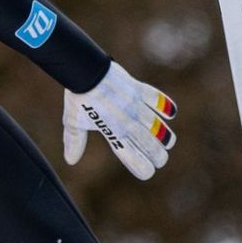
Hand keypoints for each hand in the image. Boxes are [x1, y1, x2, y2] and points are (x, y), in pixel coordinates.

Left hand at [61, 62, 178, 178]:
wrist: (85, 70)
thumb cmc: (79, 98)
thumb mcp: (73, 122)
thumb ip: (75, 142)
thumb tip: (70, 161)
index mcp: (113, 132)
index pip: (132, 157)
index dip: (143, 168)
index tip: (148, 172)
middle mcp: (127, 122)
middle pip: (150, 145)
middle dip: (158, 156)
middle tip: (161, 160)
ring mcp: (135, 106)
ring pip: (158, 126)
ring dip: (165, 137)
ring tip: (168, 143)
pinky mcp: (139, 90)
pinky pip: (157, 99)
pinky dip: (166, 106)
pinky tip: (170, 114)